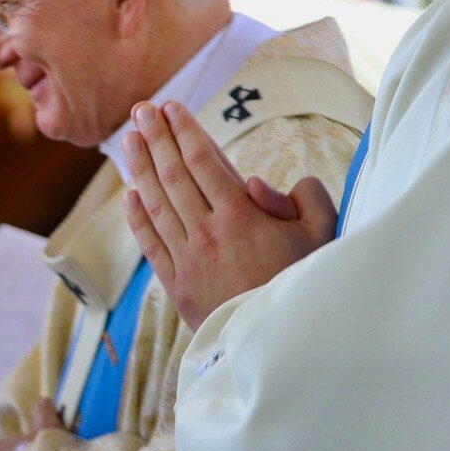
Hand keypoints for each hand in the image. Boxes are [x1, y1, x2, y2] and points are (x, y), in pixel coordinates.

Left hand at [122, 100, 337, 329]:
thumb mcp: (321, 235)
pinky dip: (137, 218)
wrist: (278, 341)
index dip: (185, 132)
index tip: (171, 109)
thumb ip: (305, 198)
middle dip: (156, 139)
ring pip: (157, 204)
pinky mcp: (177, 284)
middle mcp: (208, 232)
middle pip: (174, 175)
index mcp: (242, 215)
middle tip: (141, 111)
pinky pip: (151, 244)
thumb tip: (260, 182)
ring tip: (129, 141)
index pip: (204, 162)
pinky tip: (129, 195)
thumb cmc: (303, 283)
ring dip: (140, 169)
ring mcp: (188, 258)